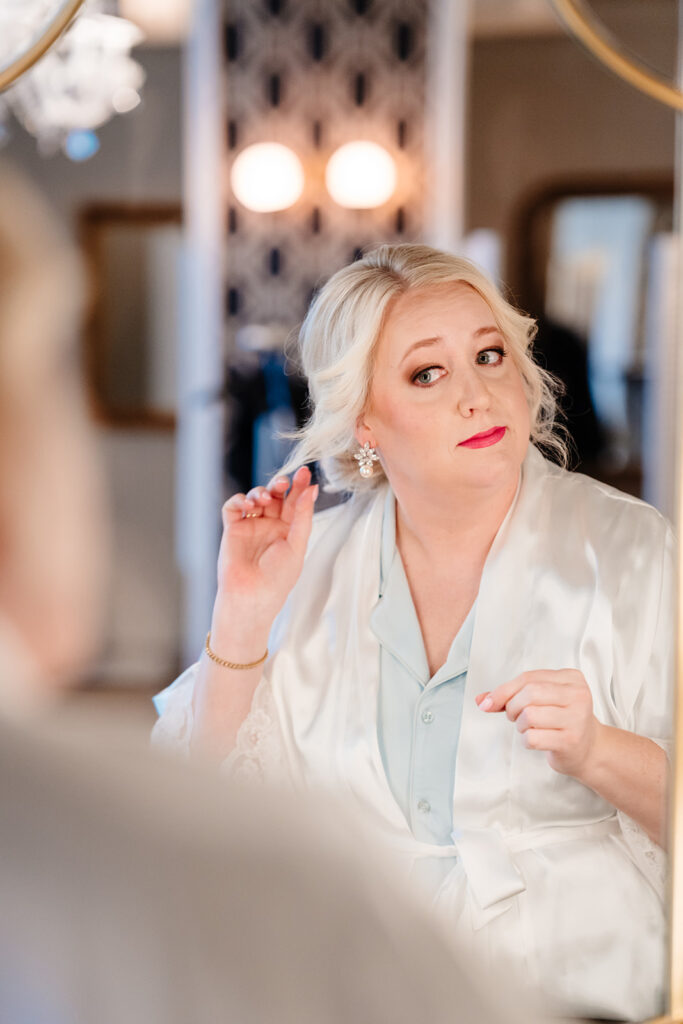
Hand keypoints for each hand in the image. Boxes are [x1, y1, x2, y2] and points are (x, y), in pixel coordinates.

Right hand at [214, 466, 317, 633]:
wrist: (251, 597)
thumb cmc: (277, 578)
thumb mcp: (297, 545)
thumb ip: (302, 516)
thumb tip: (311, 489)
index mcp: (289, 531)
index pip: (295, 503)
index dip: (299, 487)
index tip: (304, 472)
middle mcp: (270, 526)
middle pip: (275, 496)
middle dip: (279, 485)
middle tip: (283, 481)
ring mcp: (251, 526)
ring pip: (255, 497)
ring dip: (260, 492)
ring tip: (264, 499)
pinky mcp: (232, 529)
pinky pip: (234, 507)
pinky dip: (240, 500)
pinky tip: (247, 506)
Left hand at [475, 669, 601, 779]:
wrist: (590, 749)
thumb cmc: (562, 720)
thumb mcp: (542, 700)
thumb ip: (512, 695)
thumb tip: (482, 700)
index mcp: (571, 678)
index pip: (528, 678)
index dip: (503, 690)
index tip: (488, 703)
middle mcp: (578, 695)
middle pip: (529, 693)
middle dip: (512, 707)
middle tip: (515, 717)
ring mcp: (577, 718)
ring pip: (529, 715)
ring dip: (520, 725)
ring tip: (529, 728)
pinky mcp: (571, 740)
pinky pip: (533, 737)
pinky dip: (526, 740)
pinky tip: (537, 740)